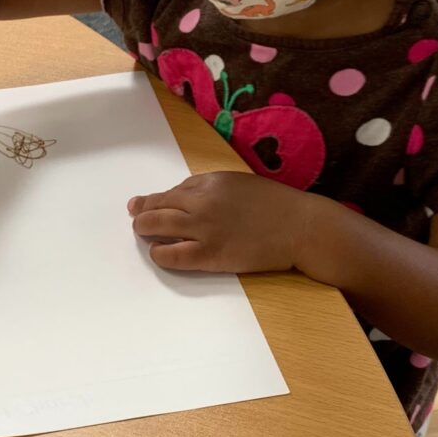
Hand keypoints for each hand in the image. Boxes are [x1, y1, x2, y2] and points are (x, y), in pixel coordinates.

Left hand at [128, 171, 315, 272]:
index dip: (154, 199)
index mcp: (210, 182)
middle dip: (142, 212)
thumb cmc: (276, 206)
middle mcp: (202, 202)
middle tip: (136, 218)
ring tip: (141, 233)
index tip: (141, 204)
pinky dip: (159, 253)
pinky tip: (158, 253)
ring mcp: (204, 229)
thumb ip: (211, 188)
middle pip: (157, 206)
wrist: (301, 228)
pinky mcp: (209, 254)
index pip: (172, 191)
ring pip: (156, 226)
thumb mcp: (240, 184)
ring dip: (143, 229)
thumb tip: (183, 197)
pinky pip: (171, 255)